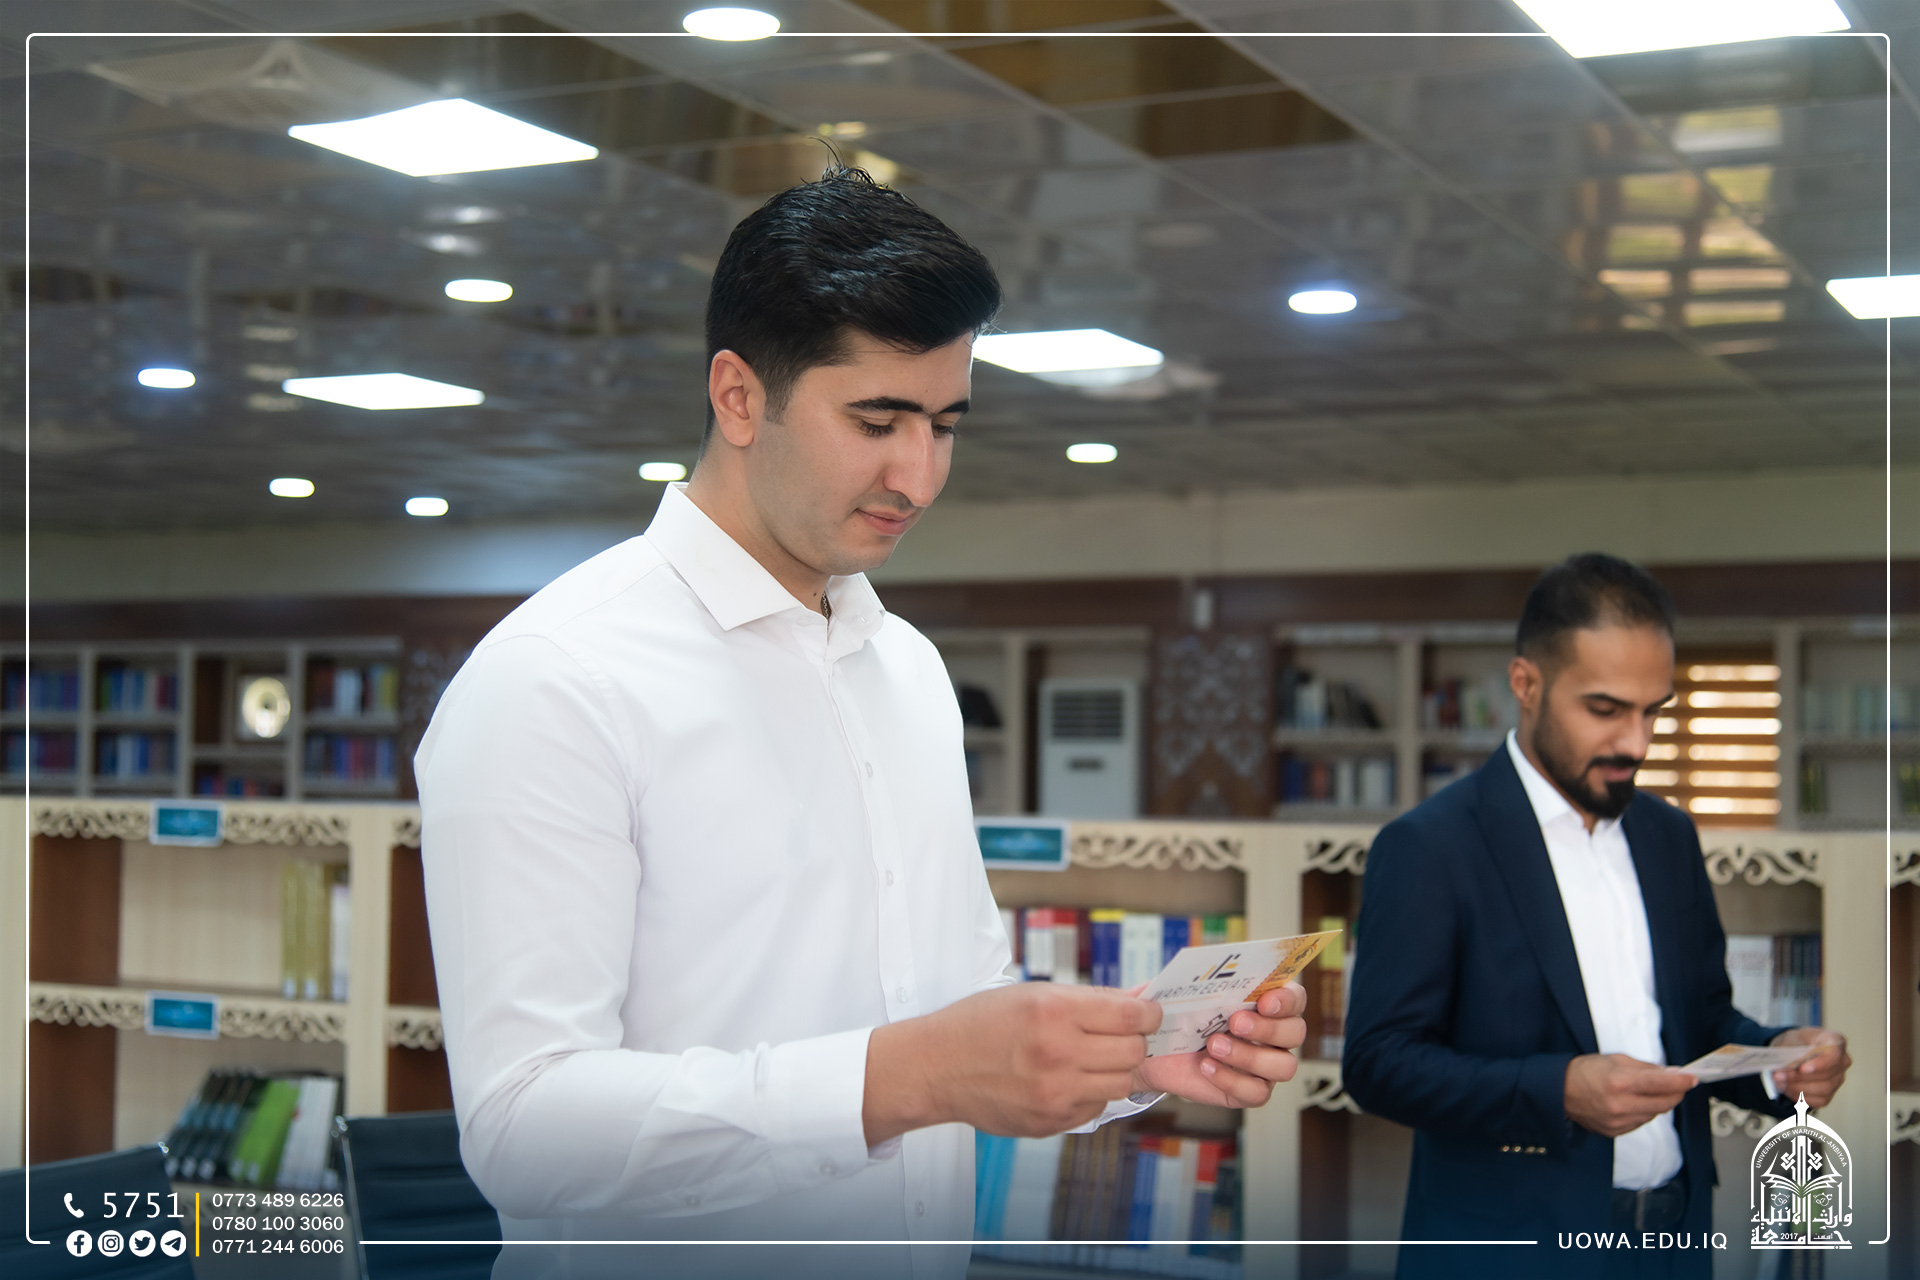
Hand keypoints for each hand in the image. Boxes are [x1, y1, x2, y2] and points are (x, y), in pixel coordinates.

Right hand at [862, 983, 1160, 1143]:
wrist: (936, 1068)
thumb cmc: (981, 1023)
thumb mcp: (1032, 994)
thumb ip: (1087, 1000)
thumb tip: (1138, 1002)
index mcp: (1053, 1011)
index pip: (1131, 1015)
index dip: (1148, 1013)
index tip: (1147, 1014)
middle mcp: (1058, 1053)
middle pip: (1133, 1052)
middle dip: (1133, 1041)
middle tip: (1119, 1035)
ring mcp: (1055, 1093)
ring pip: (1121, 1084)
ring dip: (1114, 1069)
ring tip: (1091, 1058)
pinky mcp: (1051, 1121)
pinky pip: (1096, 1107)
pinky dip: (1090, 1093)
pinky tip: (1066, 1080)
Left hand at [1130, 983, 1307, 1108]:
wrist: (1155, 1050)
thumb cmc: (1178, 1014)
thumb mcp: (1184, 990)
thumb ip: (1197, 978)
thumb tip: (1200, 970)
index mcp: (1265, 1003)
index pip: (1295, 998)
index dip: (1287, 1000)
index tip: (1264, 1001)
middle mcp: (1273, 1035)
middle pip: (1295, 1032)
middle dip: (1269, 1028)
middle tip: (1235, 1022)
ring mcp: (1264, 1065)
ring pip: (1284, 1066)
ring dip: (1251, 1056)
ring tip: (1214, 1045)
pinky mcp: (1248, 1091)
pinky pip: (1258, 1093)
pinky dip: (1232, 1080)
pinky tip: (1206, 1067)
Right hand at [1565, 1054, 1695, 1137]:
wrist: (1559, 1091)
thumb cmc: (1585, 1070)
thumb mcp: (1615, 1059)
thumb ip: (1646, 1068)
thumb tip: (1671, 1073)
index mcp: (1620, 1081)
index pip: (1662, 1083)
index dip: (1681, 1081)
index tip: (1692, 1078)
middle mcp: (1621, 1105)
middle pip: (1664, 1103)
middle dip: (1675, 1093)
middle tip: (1678, 1085)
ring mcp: (1618, 1121)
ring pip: (1654, 1114)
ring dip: (1659, 1103)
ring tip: (1651, 1092)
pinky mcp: (1615, 1132)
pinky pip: (1641, 1122)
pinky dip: (1645, 1112)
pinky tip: (1636, 1103)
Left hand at [1769, 1027, 1849, 1106]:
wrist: (1794, 1049)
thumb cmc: (1796, 1041)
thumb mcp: (1790, 1038)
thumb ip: (1790, 1050)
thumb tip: (1786, 1067)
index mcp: (1835, 1041)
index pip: (1835, 1053)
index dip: (1821, 1063)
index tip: (1803, 1069)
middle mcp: (1842, 1061)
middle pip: (1826, 1075)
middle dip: (1800, 1077)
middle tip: (1778, 1076)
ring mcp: (1838, 1078)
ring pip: (1823, 1089)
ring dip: (1798, 1088)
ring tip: (1779, 1082)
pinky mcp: (1830, 1093)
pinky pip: (1819, 1100)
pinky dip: (1801, 1096)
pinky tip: (1787, 1089)